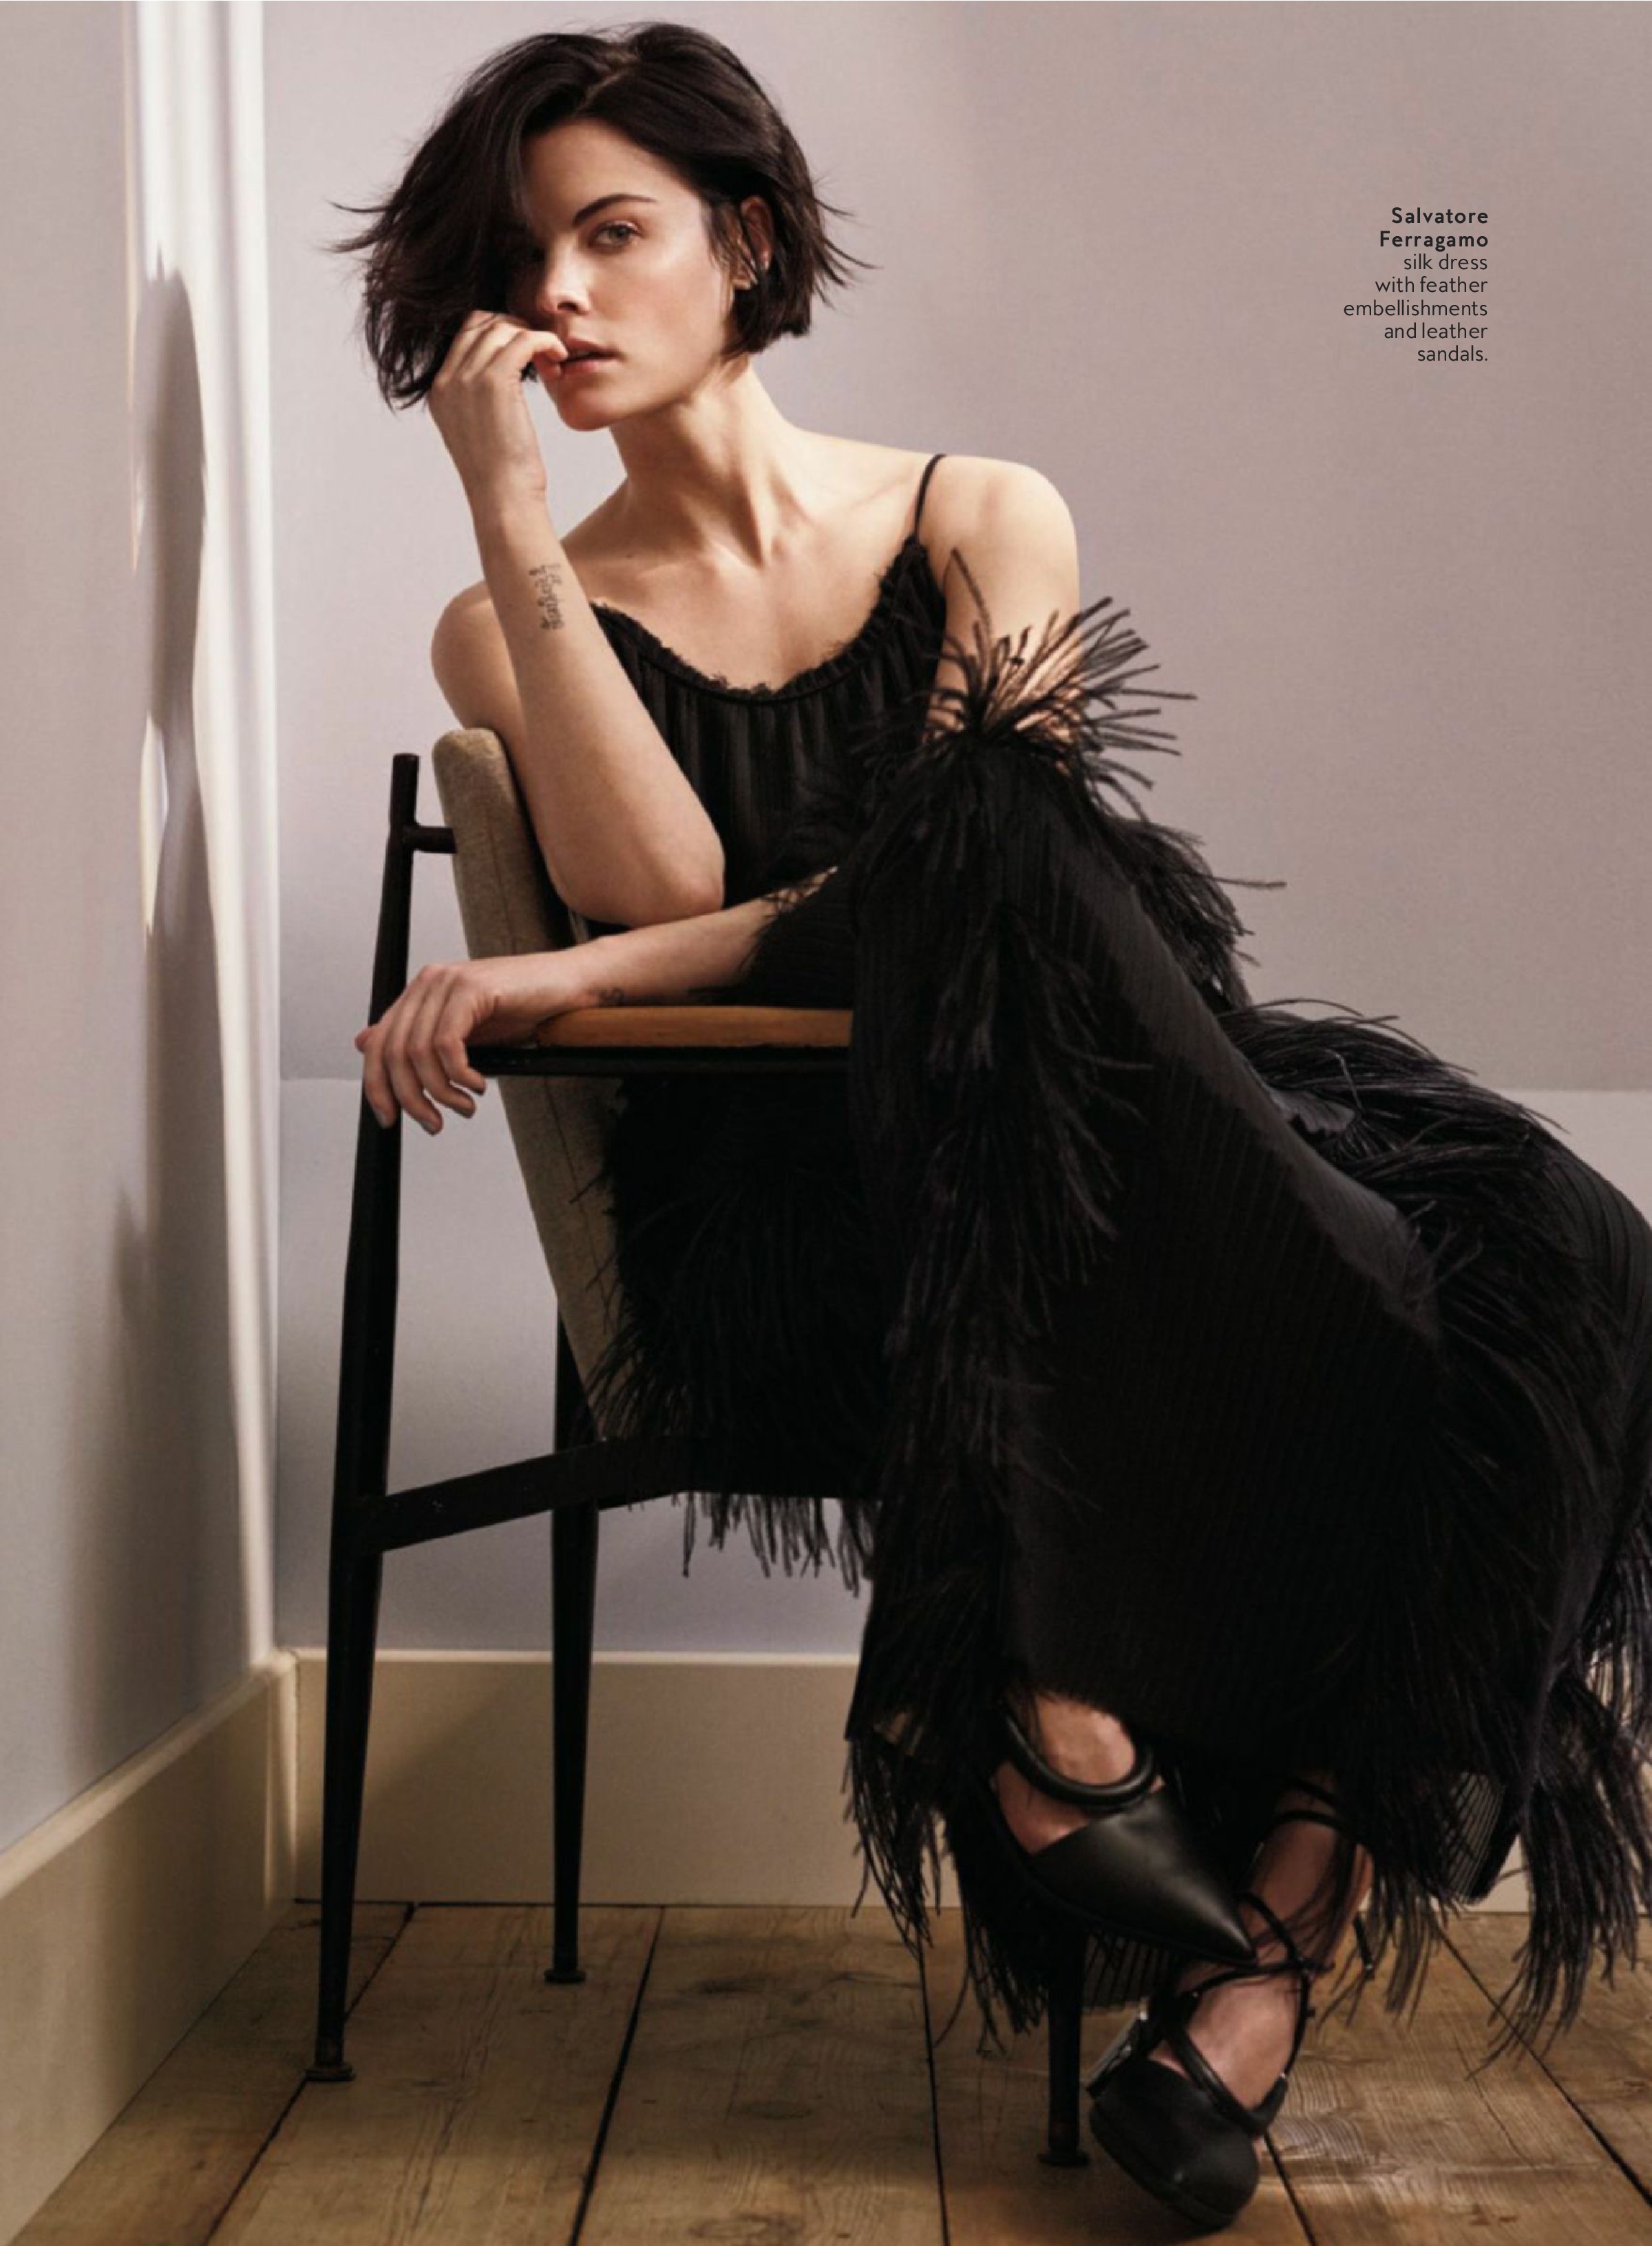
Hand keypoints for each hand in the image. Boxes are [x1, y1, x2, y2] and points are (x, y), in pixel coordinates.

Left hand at [353, 952, 589, 1133]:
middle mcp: (429, 983)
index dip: (377, 1086)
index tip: (390, 1118)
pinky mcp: (471, 988)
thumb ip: (422, 1041)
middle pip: (393, 1051)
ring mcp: (448, 982)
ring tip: (464, 1106)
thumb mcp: (466, 1034)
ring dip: (440, 1092)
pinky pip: (447, 1043)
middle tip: (432, 1123)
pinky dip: (459, 1074)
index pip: (378, 1044)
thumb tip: (366, 1046)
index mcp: (421, 993)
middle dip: (410, 1098)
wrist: (567, 984)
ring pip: (418, 1051)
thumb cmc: (523, 1008)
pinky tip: (478, 1084)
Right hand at [428, 309, 571, 517]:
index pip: (464, 335)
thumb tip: (500, 382)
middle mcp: (447, 379)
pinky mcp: (494, 382)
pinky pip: (523, 339)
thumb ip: (477, 401)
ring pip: (502, 328)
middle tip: (540, 349)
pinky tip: (557, 357)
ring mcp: (467, 378)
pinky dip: (544, 341)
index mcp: (439, 390)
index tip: (524, 351)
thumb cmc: (501, 476)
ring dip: (532, 335)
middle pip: (480, 323)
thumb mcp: (478, 432)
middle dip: (513, 327)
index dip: (498, 333)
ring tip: (552, 357)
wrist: (503, 500)